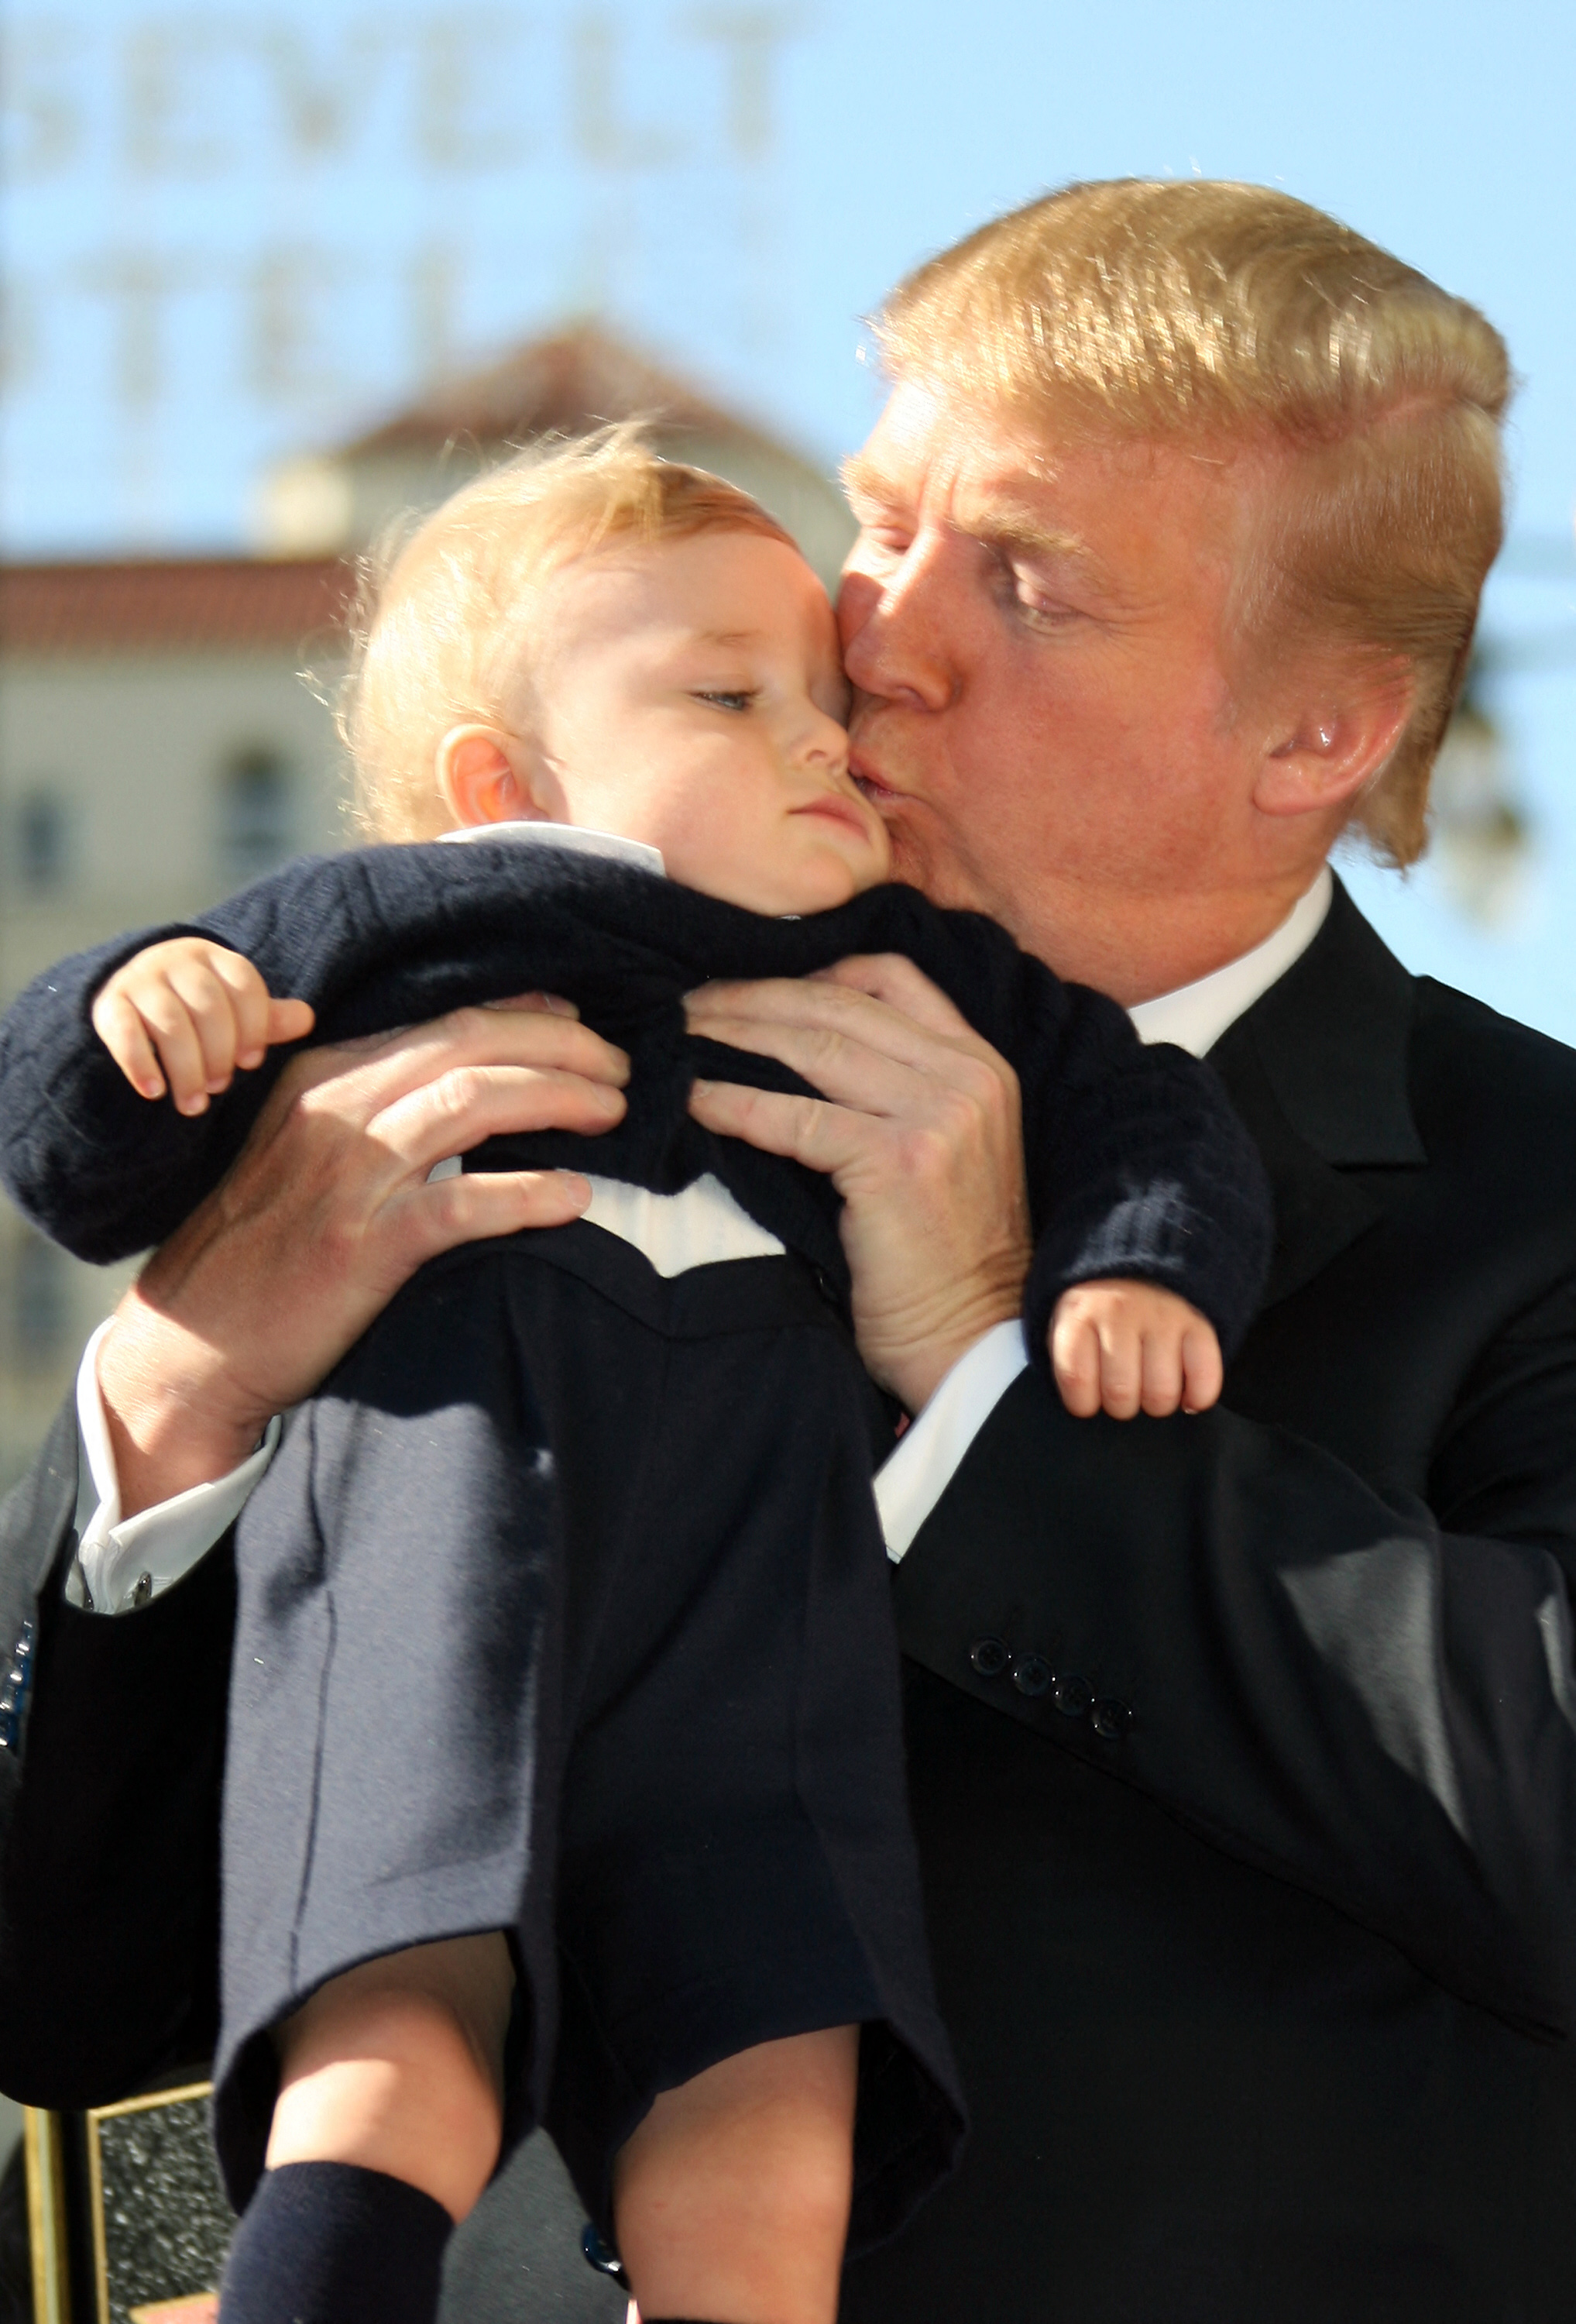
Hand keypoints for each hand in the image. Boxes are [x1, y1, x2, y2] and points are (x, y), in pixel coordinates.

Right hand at [91, 937, 315, 1114]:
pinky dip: (140, 1064)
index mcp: (214, 958)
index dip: (254, 1025)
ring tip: (194, 1103)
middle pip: (207, 1004)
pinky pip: (125, 1032)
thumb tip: (306, 1019)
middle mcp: (176, 961)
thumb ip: (266, 1018)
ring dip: (186, 1068)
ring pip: (169, 1022)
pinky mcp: (109, 1004)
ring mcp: (140, 979)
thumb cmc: (196, 1009)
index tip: (252, 1063)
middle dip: (219, 1052)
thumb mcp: (233, 1011)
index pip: (243, 984)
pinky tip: (154, 1092)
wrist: (130, 997)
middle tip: (222, 1087)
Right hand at [96, 998, 628, 1515]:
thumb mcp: (305, 1152)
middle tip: (621, 1068)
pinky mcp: (360, 1248)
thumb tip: (475, 1075)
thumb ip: (375, 1107)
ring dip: (559, 1095)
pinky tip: (573, 1197)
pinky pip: (460, 1204)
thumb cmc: (263, 1248)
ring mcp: (347, 1177)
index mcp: (323, 1074)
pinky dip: (526, 1194)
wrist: (193, 1344)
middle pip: (470, 1042)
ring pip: (471, 1101)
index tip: (580, 1019)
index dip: (526, 1012)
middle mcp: (334, 1109)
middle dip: (562, 1044)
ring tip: (613, 1111)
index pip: (444, 1017)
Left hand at [686, 955, 1030, 1411]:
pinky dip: (732, 1102)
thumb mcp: (939, 1152)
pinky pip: (793, 1115)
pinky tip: (691, 1101)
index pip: (889, 977)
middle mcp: (967, 1076)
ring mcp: (938, 1114)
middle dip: (749, 996)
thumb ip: (892, 1093)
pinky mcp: (899, 1160)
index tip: (744, 985)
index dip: (807, 969)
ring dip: (730, 1035)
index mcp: (980, 1065)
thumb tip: (786, 1047)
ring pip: (811, 1044)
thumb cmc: (941, 1264)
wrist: (973, 1344)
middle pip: (837, 1002)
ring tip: (674, 1038)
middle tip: (683, 1003)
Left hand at [1050, 1280, 1222, 1418]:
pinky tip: (1185, 1393)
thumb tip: (1080, 1405)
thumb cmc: (1097, 1312)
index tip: (1088, 1398)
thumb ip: (1064, 1359)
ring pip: (1161, 1394)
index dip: (1083, 1403)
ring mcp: (1162, 1318)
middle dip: (1121, 1406)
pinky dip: (1197, 1397)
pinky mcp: (1199, 1325)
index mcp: (1080, 1316)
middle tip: (1123, 1392)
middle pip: (1121, 1393)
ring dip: (1156, 1404)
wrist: (1140, 1261)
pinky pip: (1205, 1380)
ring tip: (1150, 1389)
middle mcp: (1121, 1314)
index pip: (1077, 1379)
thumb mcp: (1065, 1323)